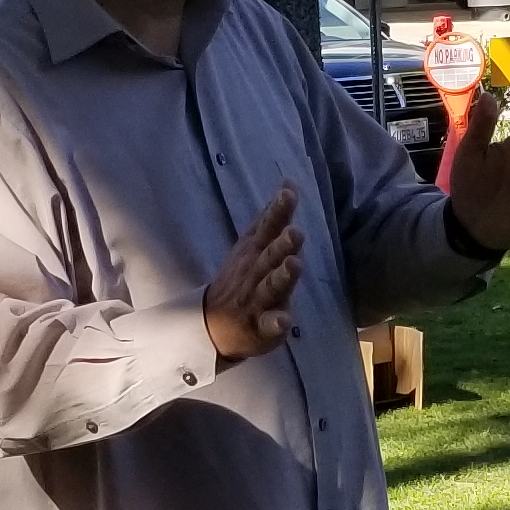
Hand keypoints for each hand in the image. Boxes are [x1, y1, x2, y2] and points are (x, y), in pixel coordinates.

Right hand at [203, 185, 303, 361]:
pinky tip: (285, 321)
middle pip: (269, 257)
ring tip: (294, 265)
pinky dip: (276, 323)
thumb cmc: (242, 277)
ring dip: (282, 276)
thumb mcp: (252, 244)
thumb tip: (289, 183)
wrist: (213, 323)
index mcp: (255, 251)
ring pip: (270, 287)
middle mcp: (255, 272)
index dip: (278, 211)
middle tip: (296, 232)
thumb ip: (271, 217)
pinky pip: (268, 325)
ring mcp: (256, 299)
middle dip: (282, 244)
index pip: (267, 228)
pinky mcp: (261, 326)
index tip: (289, 193)